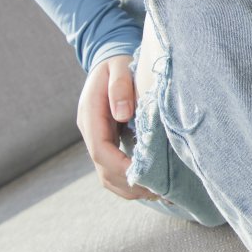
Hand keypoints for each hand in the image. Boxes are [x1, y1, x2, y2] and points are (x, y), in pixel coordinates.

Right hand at [76, 52, 162, 202]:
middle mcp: (90, 131)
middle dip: (129, 184)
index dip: (121, 166)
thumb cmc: (118, 62)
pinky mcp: (107, 143)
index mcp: (90, 114)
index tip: (145, 175)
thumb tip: (122, 114)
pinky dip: (130, 181)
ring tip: (160, 192)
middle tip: (160, 190)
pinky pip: (114, 170)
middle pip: (104, 170)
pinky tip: (152, 184)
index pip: (100, 150)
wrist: (109, 59)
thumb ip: (120, 86)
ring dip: (130, 188)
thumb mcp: (119, 67)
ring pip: (107, 176)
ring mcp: (97, 139)